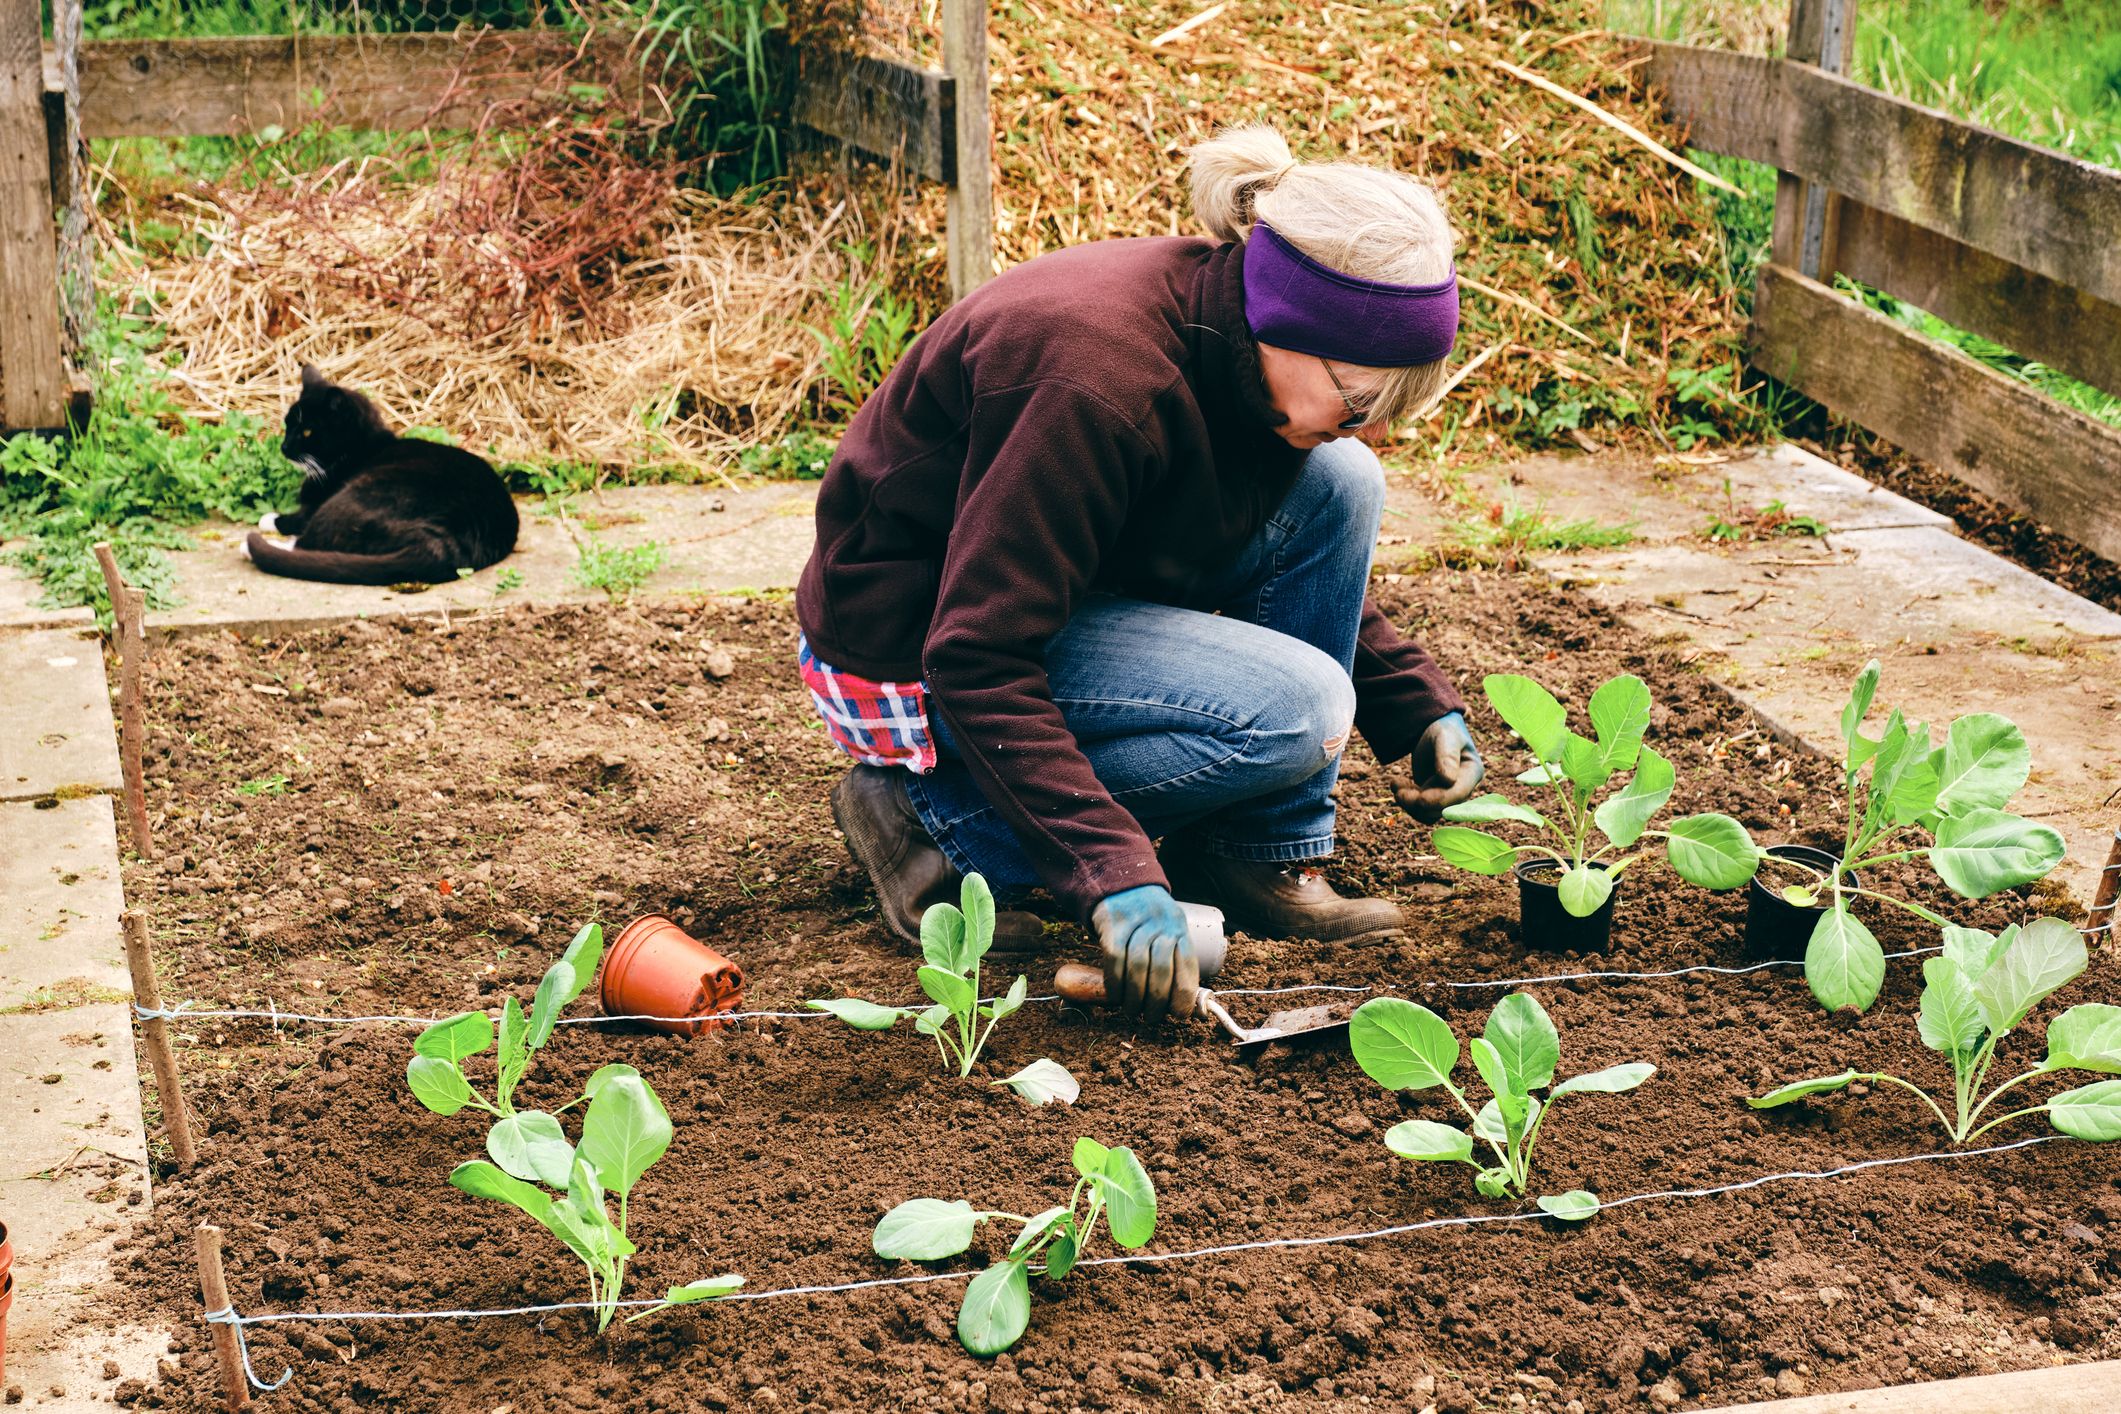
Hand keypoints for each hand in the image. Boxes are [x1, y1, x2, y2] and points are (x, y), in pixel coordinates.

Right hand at [1090, 885, 1198, 1024]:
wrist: (1121, 884)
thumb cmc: (1148, 920)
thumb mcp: (1168, 930)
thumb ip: (1173, 960)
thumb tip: (1181, 1003)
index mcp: (1180, 928)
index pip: (1187, 967)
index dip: (1184, 996)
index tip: (1179, 1015)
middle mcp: (1161, 924)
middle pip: (1161, 970)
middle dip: (1157, 1002)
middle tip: (1151, 1017)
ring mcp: (1136, 923)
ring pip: (1137, 967)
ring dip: (1135, 996)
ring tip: (1133, 1011)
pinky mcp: (1113, 925)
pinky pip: (1115, 960)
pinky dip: (1115, 983)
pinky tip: (1116, 996)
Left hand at [1391, 710, 1484, 823]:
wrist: (1434, 730)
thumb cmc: (1444, 730)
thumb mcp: (1446, 737)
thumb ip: (1447, 756)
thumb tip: (1448, 780)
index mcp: (1472, 772)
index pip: (1459, 794)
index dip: (1440, 800)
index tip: (1420, 799)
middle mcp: (1463, 788)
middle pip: (1443, 808)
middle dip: (1420, 804)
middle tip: (1399, 792)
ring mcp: (1447, 795)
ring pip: (1429, 813)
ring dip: (1409, 804)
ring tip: (1395, 783)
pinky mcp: (1432, 796)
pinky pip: (1419, 809)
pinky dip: (1406, 800)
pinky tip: (1396, 783)